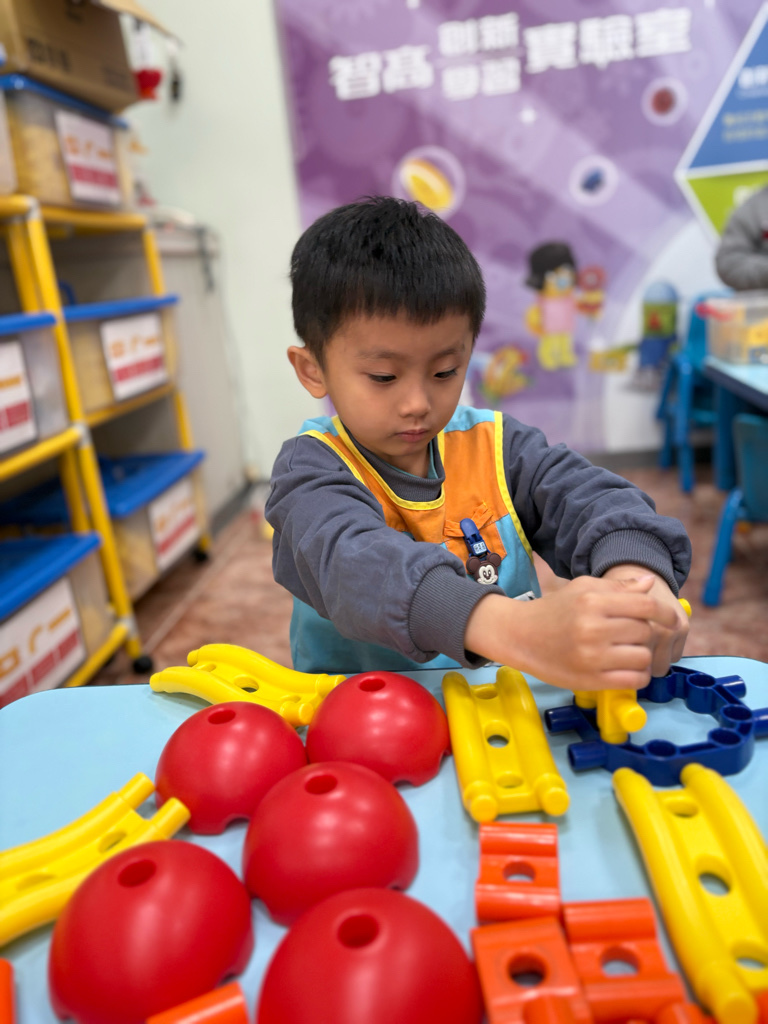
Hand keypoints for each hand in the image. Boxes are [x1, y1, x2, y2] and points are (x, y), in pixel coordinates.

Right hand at [464, 573, 680, 691]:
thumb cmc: (554, 610)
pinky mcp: (590, 679)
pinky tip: (628, 668)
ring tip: (630, 651)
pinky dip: (638, 675)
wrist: (520, 636)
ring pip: (642, 657)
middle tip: (634, 635)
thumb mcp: (582, 588)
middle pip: (645, 631)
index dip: (665, 612)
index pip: (645, 605)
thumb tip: (650, 583)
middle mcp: (592, 628)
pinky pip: (633, 680)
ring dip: (642, 655)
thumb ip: (617, 587)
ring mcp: (591, 656)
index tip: (671, 618)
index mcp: (592, 601)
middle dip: (645, 633)